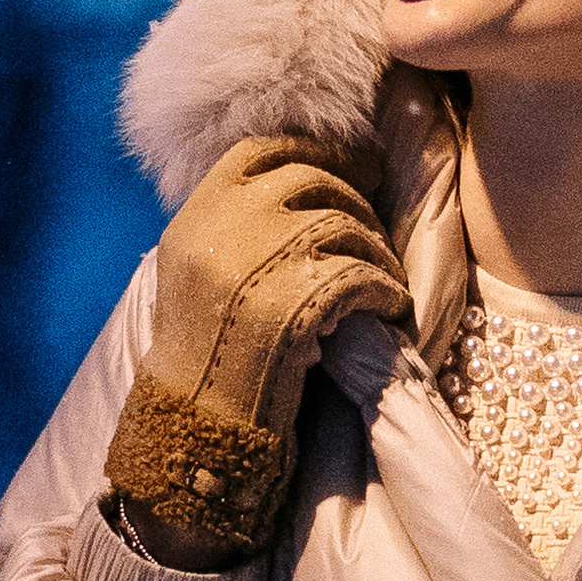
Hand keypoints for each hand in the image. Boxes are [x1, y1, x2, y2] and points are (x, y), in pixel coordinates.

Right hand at [105, 129, 409, 566]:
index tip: (346, 167)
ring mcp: (256, 262)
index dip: (310, 152)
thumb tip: (309, 180)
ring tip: (384, 281)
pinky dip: (385, 290)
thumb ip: (237, 224)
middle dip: (353, 201)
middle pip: (310, 179)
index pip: (260, 151)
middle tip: (373, 233)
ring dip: (375, 251)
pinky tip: (388, 309)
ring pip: (344, 224)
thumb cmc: (205, 355)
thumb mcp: (197, 271)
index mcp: (195, 215)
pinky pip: (362, 273)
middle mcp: (221, 228)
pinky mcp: (294, 304)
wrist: (193, 429)